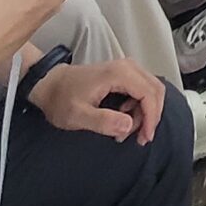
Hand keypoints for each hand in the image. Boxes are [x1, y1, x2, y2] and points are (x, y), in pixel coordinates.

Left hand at [32, 57, 164, 145]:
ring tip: (127, 131)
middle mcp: (127, 66)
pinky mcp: (123, 73)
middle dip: (151, 116)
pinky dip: (140, 106)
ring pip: (151, 89)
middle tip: (139, 138)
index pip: (149, 94)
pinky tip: (124, 118)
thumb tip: (129, 126)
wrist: (49, 85)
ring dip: (146, 112)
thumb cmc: (61, 99)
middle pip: (155, 90)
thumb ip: (103, 121)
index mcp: (119, 73)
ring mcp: (126, 68)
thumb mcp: (78, 115)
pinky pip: (143, 89)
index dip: (151, 118)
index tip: (143, 138)